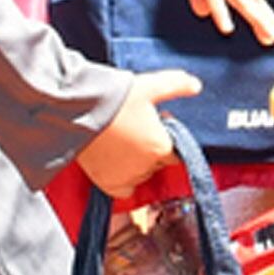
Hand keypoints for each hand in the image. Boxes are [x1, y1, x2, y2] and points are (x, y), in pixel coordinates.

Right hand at [75, 69, 207, 196]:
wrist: (77, 111)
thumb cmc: (114, 99)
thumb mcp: (150, 86)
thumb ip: (177, 85)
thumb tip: (196, 86)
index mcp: (161, 147)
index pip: (175, 152)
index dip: (165, 136)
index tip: (153, 124)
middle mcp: (146, 168)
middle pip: (157, 162)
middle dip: (151, 147)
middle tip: (135, 128)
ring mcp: (126, 178)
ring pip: (141, 174)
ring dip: (137, 162)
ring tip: (122, 140)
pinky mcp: (107, 184)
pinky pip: (124, 189)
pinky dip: (124, 180)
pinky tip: (117, 163)